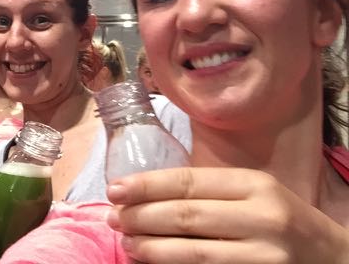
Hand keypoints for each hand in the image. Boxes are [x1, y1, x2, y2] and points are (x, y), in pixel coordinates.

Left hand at [106, 167, 348, 263]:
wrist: (331, 258)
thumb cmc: (280, 218)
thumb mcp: (252, 192)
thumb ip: (208, 190)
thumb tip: (145, 193)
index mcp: (255, 186)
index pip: (188, 183)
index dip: (146, 186)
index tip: (115, 190)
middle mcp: (262, 218)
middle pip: (186, 217)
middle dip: (141, 217)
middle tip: (113, 217)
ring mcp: (263, 257)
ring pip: (193, 253)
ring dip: (151, 248)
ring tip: (127, 242)